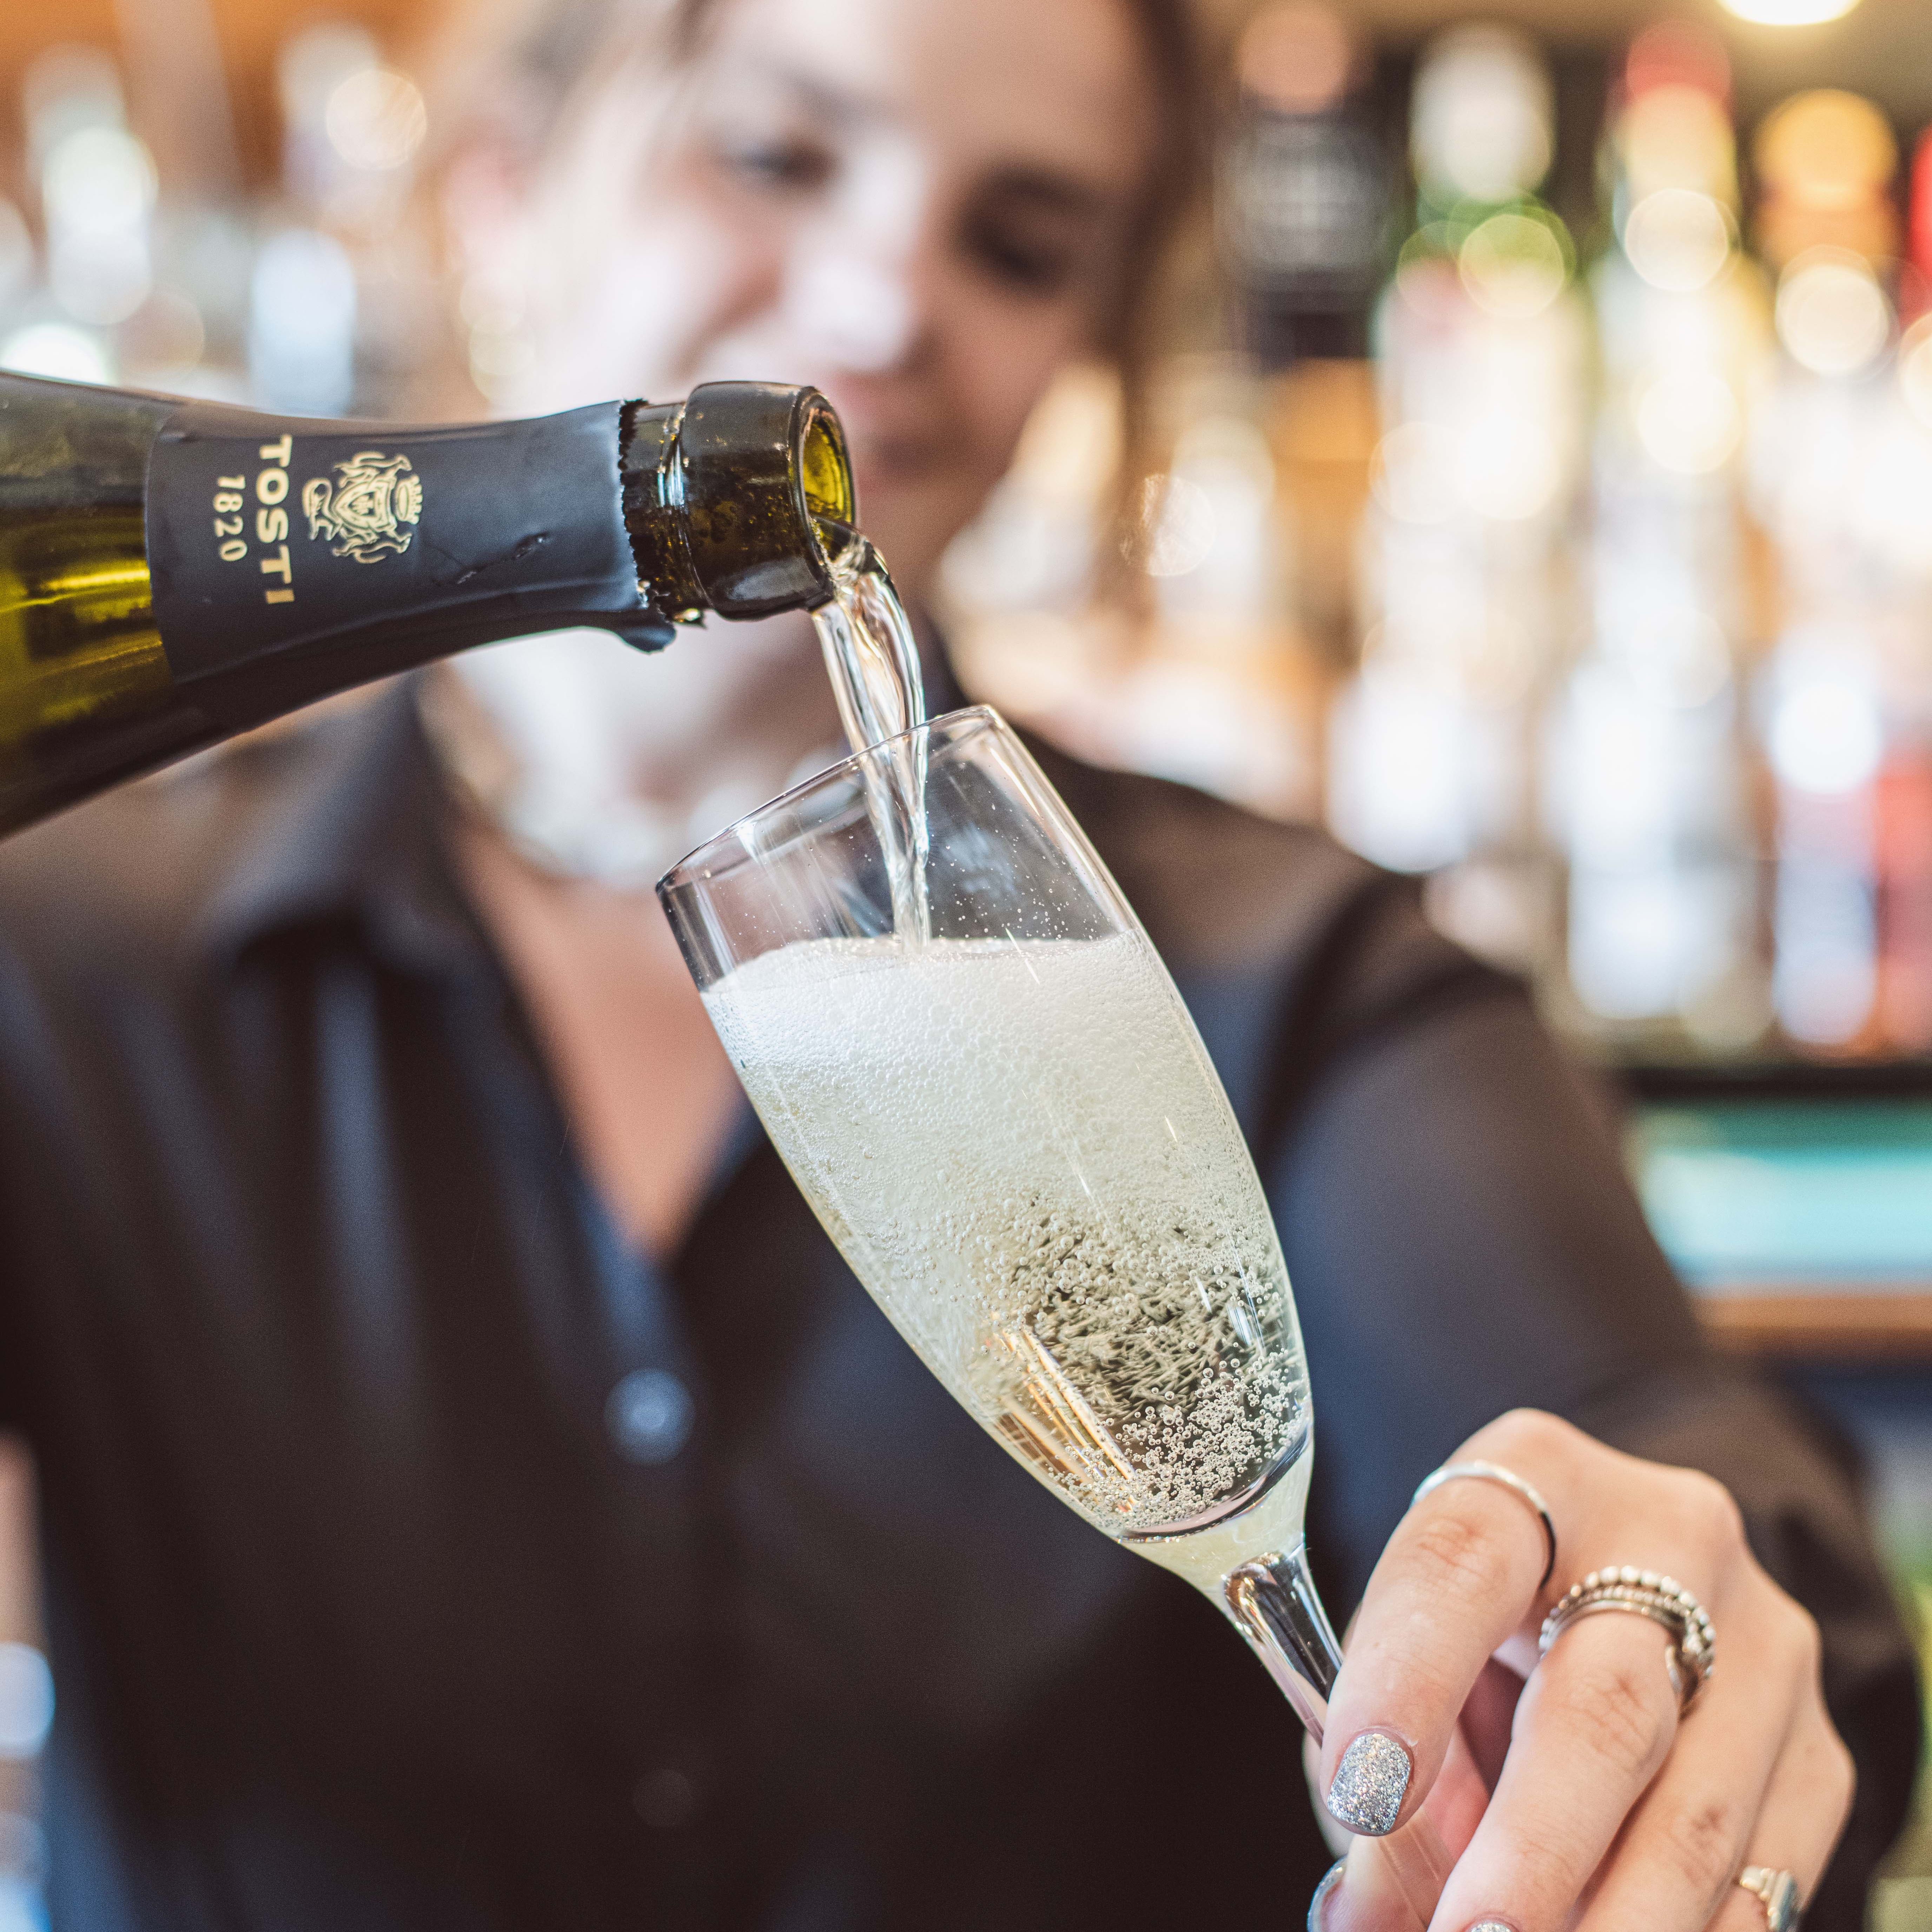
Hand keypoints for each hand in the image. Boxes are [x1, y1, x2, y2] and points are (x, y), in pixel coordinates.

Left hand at [1310, 1409, 1853, 1931]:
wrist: (1624, 1591)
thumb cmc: (1477, 1622)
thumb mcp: (1406, 1646)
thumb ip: (1379, 1762)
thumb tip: (1370, 1912)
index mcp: (1531, 1476)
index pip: (1461, 1563)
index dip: (1408, 1677)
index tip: (1363, 1791)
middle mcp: (1664, 1536)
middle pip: (1605, 1703)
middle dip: (1534, 1845)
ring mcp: (1762, 1642)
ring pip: (1696, 1811)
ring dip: (1612, 1920)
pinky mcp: (1816, 1751)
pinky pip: (1762, 1875)